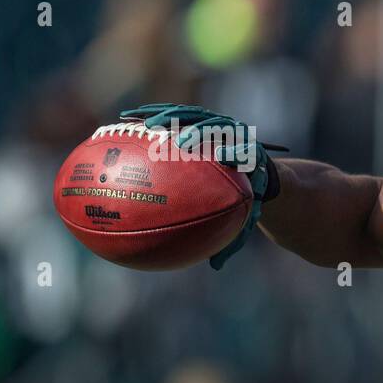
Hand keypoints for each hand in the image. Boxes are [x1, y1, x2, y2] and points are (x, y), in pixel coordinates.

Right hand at [119, 103, 281, 269]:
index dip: (235, 150)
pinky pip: (175, 116)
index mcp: (249, 158)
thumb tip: (216, 266)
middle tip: (179, 142)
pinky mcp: (200, 120)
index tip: (222, 157)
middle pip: (216, 127)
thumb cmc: (248, 199)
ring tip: (145, 124)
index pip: (244, 151)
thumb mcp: (243, 219)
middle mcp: (233, 136)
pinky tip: (124, 120)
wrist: (257, 173)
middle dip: (198, 131)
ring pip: (193, 116)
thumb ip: (233, 239)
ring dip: (171, 117)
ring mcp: (217, 124)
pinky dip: (154, 116)